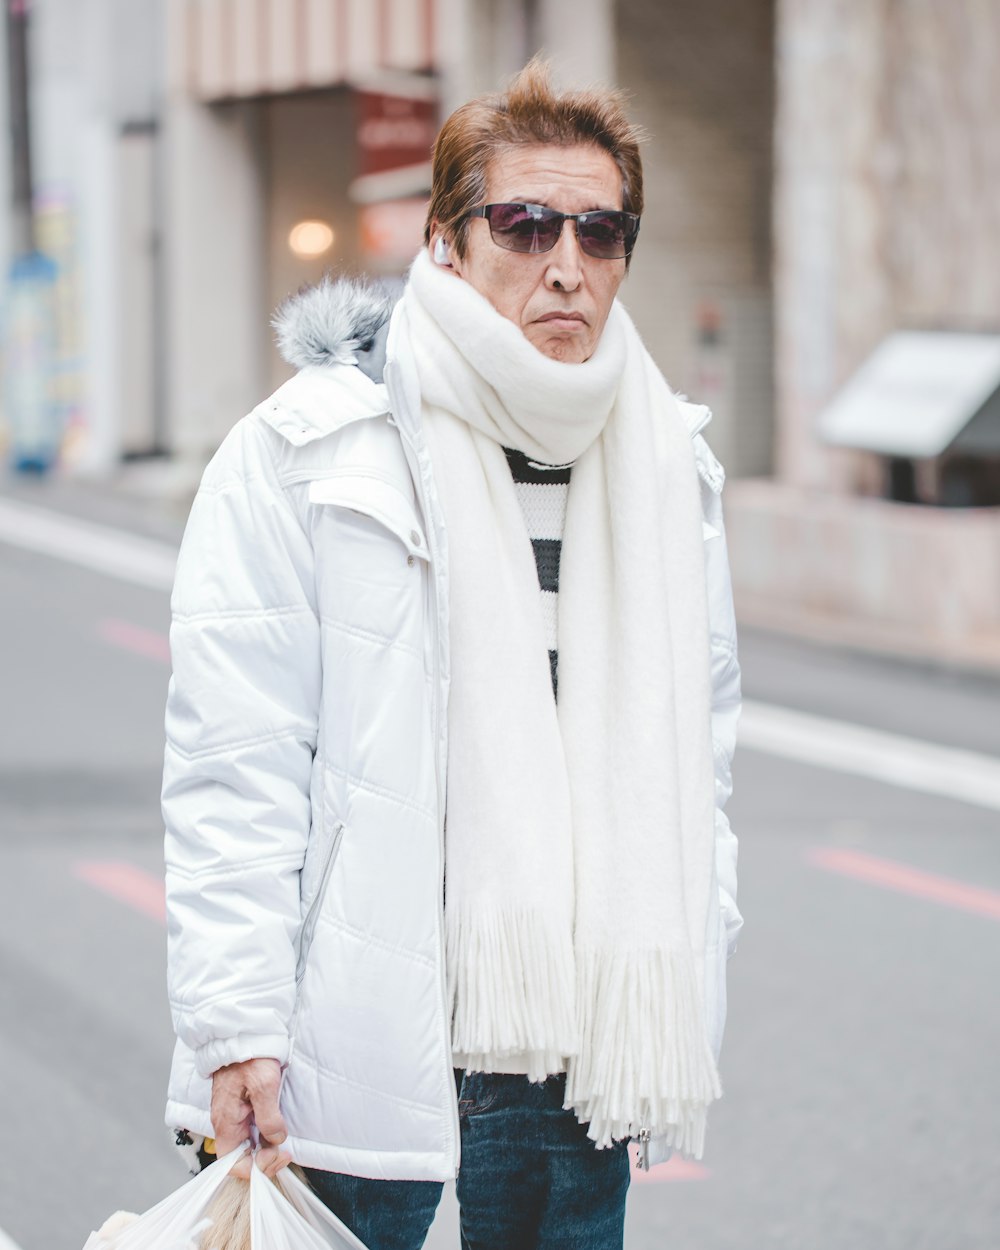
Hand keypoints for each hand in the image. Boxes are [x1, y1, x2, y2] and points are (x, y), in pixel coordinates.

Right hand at [210, 1057, 289, 1178]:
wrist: (242, 1032)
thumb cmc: (250, 1056)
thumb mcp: (264, 1085)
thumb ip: (269, 1116)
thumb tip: (275, 1140)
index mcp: (226, 1122)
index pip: (232, 1164)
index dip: (256, 1168)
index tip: (277, 1155)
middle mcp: (226, 1123)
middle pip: (241, 1157)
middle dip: (264, 1159)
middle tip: (285, 1150)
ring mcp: (233, 1114)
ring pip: (247, 1143)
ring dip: (265, 1147)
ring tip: (283, 1138)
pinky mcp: (240, 1105)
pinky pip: (250, 1129)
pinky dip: (264, 1133)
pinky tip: (276, 1126)